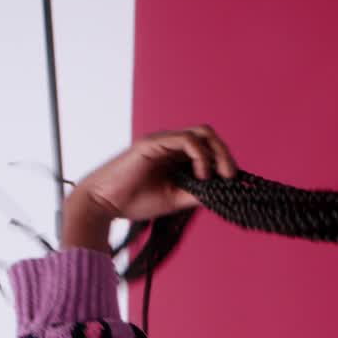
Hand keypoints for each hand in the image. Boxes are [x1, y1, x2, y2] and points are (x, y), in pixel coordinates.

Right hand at [70, 124, 237, 221]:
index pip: (210, 148)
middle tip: (232, 177)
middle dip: (226, 155)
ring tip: (220, 176)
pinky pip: (186, 139)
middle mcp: (171, 144)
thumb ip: (200, 192)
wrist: (103, 204)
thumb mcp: (177, 198)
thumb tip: (226, 190)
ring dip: (218, 153)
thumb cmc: (135, 201)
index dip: (225, 161)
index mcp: (176, 156)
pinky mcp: (152, 143)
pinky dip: (201, 156)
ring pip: (202, 133)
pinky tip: (201, 175)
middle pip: (210, 136)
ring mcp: (162, 141)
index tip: (233, 182)